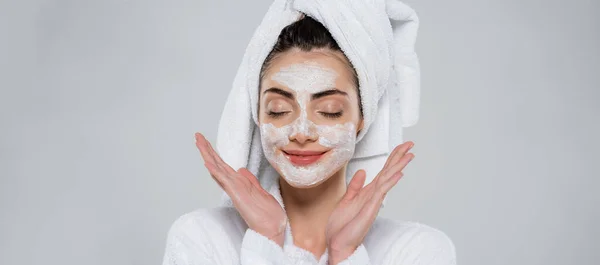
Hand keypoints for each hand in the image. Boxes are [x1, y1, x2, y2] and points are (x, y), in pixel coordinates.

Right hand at [194, 132, 286, 246]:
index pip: (224, 166)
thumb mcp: (260, 192)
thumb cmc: (267, 214)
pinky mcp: (237, 196)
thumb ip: (250, 181)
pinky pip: (224, 181)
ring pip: (218, 169)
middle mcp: (234, 186)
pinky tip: (208, 163)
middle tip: (197, 136)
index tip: (206, 142)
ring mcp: (234, 190)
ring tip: (198, 142)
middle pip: (217, 164)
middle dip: (207, 150)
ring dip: (208, 155)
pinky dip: (215, 172)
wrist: (272, 229)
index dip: (215, 154)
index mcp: (239, 184)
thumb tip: (241, 170)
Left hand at [325, 141, 414, 263]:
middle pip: (389, 172)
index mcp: (368, 192)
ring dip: (399, 166)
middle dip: (399, 157)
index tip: (401, 147)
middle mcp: (373, 195)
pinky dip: (390, 182)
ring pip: (388, 179)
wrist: (338, 243)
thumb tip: (362, 172)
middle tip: (411, 144)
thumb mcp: (346, 200)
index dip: (392, 158)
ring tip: (410, 155)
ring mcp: (373, 202)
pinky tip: (398, 174)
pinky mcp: (370, 208)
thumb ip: (355, 186)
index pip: (383, 171)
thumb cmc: (342, 227)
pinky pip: (381, 192)